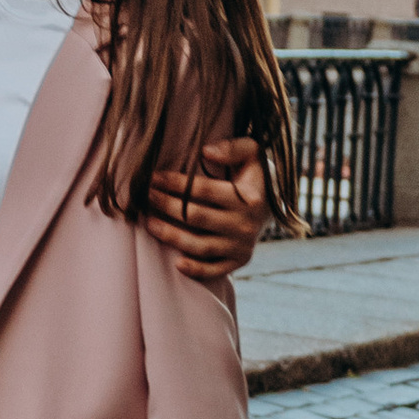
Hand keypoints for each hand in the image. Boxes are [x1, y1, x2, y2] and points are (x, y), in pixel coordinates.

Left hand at [144, 137, 266, 282]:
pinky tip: (176, 263)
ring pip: (201, 246)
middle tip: (146, 196)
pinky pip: (215, 270)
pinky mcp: (239, 261)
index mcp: (249, 198)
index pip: (204, 190)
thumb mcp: (252, 154)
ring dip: (172, 236)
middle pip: (197, 217)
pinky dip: (196, 269)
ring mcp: (242, 246)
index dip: (176, 183)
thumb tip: (207, 152)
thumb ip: (234, 148)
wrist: (272, 207)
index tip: (154, 177)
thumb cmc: (253, 177)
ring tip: (149, 224)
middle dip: (167, 206)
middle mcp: (246, 224)